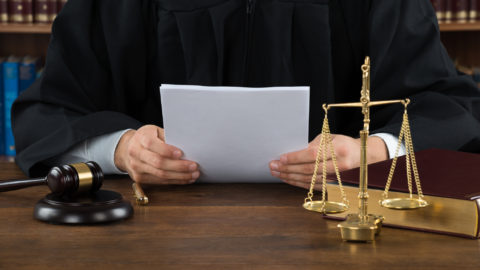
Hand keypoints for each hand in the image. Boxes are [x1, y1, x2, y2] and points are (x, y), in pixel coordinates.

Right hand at [114, 125, 199, 183]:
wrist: (127, 149)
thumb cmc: (146, 138)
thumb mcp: (155, 131)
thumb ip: (168, 137)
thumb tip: (188, 146)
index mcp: (141, 138)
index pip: (152, 144)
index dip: (167, 150)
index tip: (181, 153)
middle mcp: (136, 153)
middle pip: (158, 162)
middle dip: (178, 166)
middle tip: (193, 166)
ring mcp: (136, 167)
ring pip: (160, 174)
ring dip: (180, 176)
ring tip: (193, 174)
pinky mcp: (140, 178)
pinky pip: (160, 181)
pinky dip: (175, 181)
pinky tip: (185, 179)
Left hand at [269, 134, 387, 189]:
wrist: (362, 156)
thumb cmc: (344, 143)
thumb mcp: (331, 137)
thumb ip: (315, 144)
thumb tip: (296, 153)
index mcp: (339, 149)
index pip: (313, 155)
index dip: (295, 158)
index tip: (281, 158)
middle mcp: (339, 165)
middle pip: (309, 169)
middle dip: (288, 168)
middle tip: (273, 166)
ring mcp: (337, 177)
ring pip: (309, 180)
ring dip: (290, 177)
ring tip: (276, 173)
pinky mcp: (334, 185)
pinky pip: (313, 186)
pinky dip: (298, 183)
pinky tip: (288, 179)